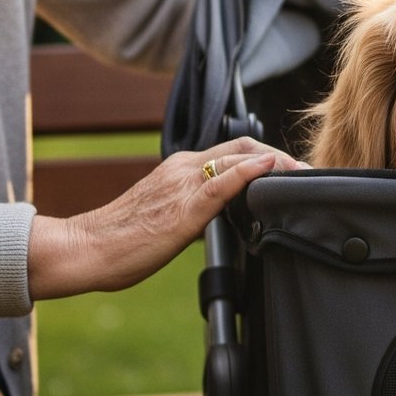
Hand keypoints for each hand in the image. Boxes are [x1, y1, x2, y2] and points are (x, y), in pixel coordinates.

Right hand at [28, 138, 304, 301]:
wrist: (86, 249)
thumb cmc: (121, 241)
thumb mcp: (166, 217)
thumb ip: (195, 210)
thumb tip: (226, 220)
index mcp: (179, 168)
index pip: (233, 151)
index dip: (268, 157)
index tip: (292, 173)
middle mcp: (183, 167)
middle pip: (244, 147)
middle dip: (281, 157)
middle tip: (309, 175)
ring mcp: (183, 184)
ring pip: (238, 157)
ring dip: (277, 163)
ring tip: (304, 176)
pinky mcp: (183, 207)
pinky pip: (222, 182)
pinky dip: (251, 171)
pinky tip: (271, 170)